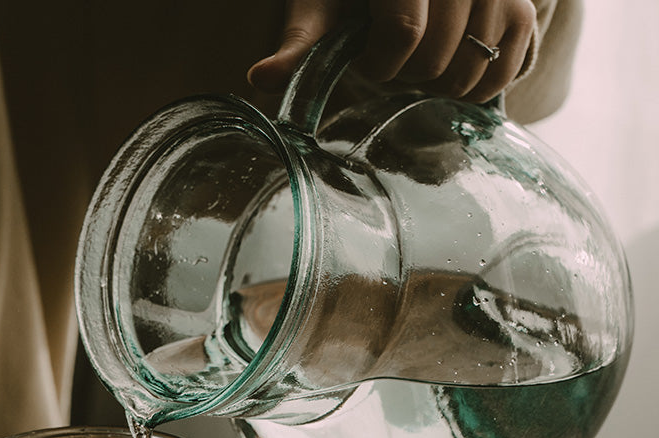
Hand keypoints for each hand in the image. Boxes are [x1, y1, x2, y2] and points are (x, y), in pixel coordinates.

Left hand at [247, 0, 536, 102]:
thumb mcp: (324, 2)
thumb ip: (301, 40)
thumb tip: (260, 80)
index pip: (402, 30)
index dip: (381, 63)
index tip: (369, 64)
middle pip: (439, 53)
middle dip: (411, 75)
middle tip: (398, 67)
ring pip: (475, 61)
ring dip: (445, 84)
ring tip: (425, 68)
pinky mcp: (523, 2)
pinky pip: (511, 62)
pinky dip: (484, 84)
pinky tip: (457, 74)